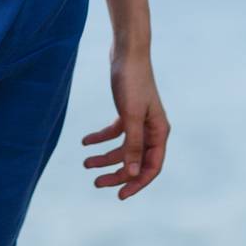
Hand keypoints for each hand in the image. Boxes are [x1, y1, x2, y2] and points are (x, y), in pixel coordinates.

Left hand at [81, 48, 169, 198]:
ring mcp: (140, 120)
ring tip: (86, 163)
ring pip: (124, 148)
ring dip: (105, 157)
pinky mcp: (127, 111)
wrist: (127, 51)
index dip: (137, 183)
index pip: (151, 167)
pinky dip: (101, 138)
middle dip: (117, 173)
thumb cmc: (132, 81)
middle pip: (136, 161)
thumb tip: (132, 174)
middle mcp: (152, 129)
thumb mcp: (130, 116)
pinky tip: (85, 141)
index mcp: (159, 132)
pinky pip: (115, 132)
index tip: (120, 195)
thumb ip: (132, 145)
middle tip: (96, 182)